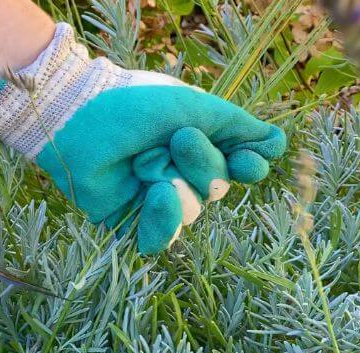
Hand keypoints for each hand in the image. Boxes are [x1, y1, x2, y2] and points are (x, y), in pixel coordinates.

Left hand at [0, 23, 285, 253]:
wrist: (82, 119)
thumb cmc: (138, 105)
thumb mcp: (197, 108)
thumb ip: (238, 126)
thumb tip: (277, 143)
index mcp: (201, 145)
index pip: (242, 167)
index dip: (250, 167)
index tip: (251, 162)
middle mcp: (182, 174)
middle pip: (217, 188)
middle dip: (202, 164)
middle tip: (177, 140)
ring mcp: (156, 200)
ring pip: (192, 213)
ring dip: (176, 186)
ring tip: (148, 164)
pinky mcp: (131, 223)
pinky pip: (161, 240)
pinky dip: (161, 219)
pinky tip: (153, 194)